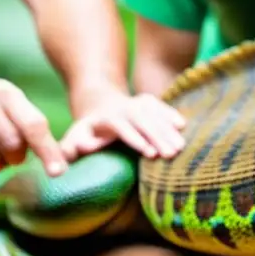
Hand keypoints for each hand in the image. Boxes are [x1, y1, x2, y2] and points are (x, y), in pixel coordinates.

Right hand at [0, 78, 67, 177]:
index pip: (33, 125)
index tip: (58, 171)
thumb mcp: (7, 101)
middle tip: (10, 147)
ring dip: (0, 161)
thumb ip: (29, 122)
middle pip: (15, 146)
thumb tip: (54, 158)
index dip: (48, 150)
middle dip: (17, 155)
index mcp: (6, 93)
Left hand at [57, 89, 185, 161]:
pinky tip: (182, 125)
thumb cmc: (85, 132)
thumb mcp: (74, 137)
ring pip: (155, 114)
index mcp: (105, 118)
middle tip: (170, 154)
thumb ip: (73, 146)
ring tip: (180, 147)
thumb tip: (85, 148)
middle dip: (158, 137)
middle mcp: (124, 107)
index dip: (136, 139)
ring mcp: (137, 102)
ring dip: (168, 130)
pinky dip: (171, 115)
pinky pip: (162, 107)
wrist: (99, 105)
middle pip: (143, 121)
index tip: (149, 153)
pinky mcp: (148, 101)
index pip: (123, 127)